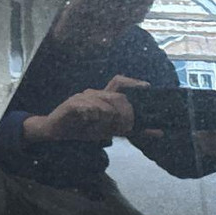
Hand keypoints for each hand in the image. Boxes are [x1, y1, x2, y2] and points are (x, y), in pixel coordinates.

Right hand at [23, 78, 143, 143]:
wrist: (56, 132)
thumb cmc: (83, 129)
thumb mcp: (111, 131)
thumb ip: (133, 131)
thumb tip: (159, 132)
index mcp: (103, 97)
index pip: (119, 82)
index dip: (133, 82)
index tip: (147, 87)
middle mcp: (94, 93)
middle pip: (117, 97)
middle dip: (124, 115)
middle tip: (123, 128)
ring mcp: (83, 97)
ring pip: (104, 106)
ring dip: (107, 121)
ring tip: (101, 130)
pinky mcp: (72, 104)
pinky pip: (88, 108)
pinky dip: (92, 117)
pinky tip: (88, 123)